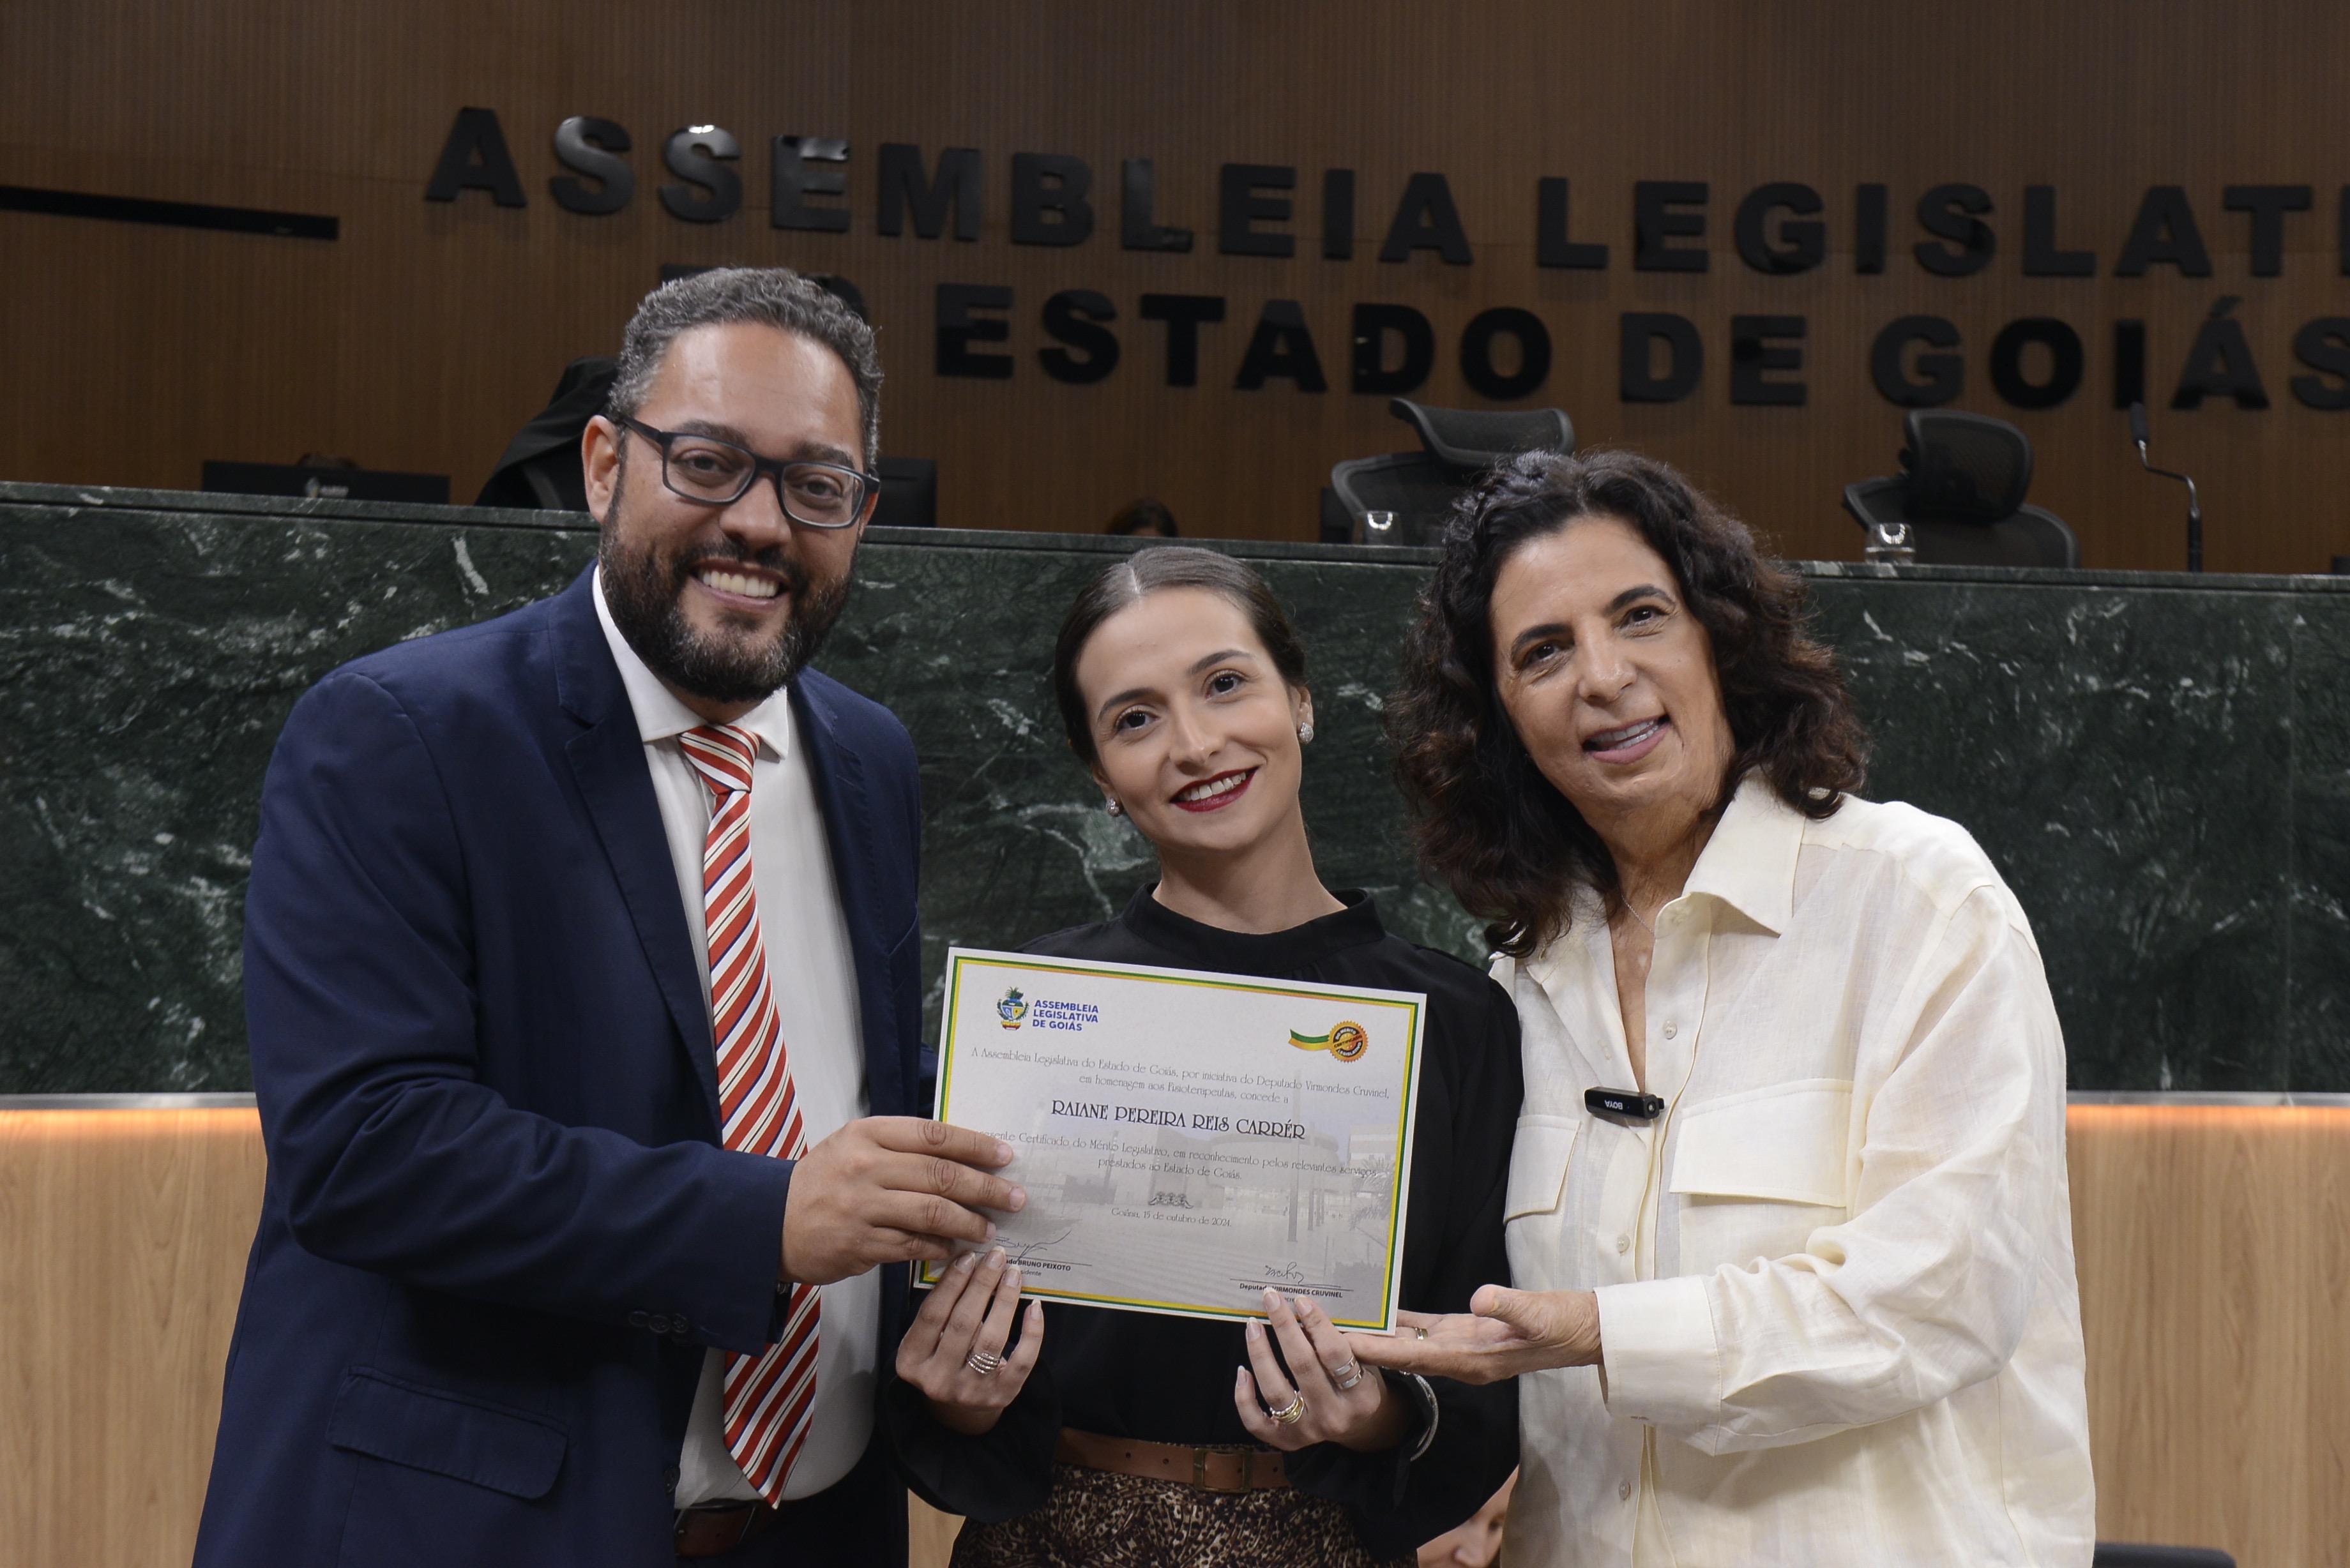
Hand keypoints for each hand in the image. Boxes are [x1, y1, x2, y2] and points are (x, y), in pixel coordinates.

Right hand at [780, 1117, 1025, 1286]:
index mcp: (868, 1134)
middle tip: (1014, 1197)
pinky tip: (956, 1249)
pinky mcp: (860, 1244)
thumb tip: (962, 1156)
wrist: (770, 1220)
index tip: (1005, 1156)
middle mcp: (866, 1167)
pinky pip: (913, 1246)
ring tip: (990, 1229)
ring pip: (932, 1212)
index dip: (976, 1145)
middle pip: (941, 1174)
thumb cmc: (823, 1180)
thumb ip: (902, 1146)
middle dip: (986, 1187)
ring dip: (969, 1222)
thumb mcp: (855, 1145)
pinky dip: (940, 1248)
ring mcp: (862, 1207)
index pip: (935, 1135)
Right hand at [894, 1246, 1043, 1436]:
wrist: (957, 1408)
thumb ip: (940, 1309)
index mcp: (911, 1362)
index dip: (951, 1283)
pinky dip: (1031, 1333)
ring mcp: (970, 1392)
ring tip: (1013, 1274)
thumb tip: (969, 1264)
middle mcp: (937, 1380)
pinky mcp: (1000, 1397)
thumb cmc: (940, 1358)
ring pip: (992, 1340)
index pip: (932, 1315)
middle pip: (963, 1324)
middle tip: (997, 1257)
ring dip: (1005, 1301)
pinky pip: (1021, 1361)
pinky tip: (1034, 1307)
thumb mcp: (926, 1339)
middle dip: (982, 1285)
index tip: (968, 1257)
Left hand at [1235, 1288, 1407, 1452]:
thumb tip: (1303, 1308)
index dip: (1316, 1324)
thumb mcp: (1364, 1363)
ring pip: (1275, 1390)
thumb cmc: (1359, 1382)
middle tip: (1271, 1299)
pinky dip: (1244, 1397)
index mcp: (1361, 1396)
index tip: (1300, 1300)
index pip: (1335, 1354)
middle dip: (1284, 1327)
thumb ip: (1341, 1341)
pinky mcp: (1287, 1441)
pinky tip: (1242, 1371)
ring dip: (1260, 1354)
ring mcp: (1309, 1432)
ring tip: (1253, 1325)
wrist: (1359, 1426)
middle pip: (1302, 1366)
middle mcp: (1334, 1416)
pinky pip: (1256, 1421)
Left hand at [1343, 1286, 1600, 1385]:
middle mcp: (1458, 1359)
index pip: (1414, 1357)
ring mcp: (1459, 1347)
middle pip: (1400, 1355)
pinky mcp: (1463, 1331)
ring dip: (1374, 1336)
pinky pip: (1423, 1329)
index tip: (1342, 1346)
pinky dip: (1397, 1322)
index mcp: (1471, 1360)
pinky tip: (1373, 1312)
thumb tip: (1480, 1298)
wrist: (1583, 1330)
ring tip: (1335, 1324)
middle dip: (1363, 1348)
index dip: (1377, 1351)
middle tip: (1321, 1336)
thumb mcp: (1539, 1314)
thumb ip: (1508, 1307)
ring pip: (1407, 1343)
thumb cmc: (1564, 1324)